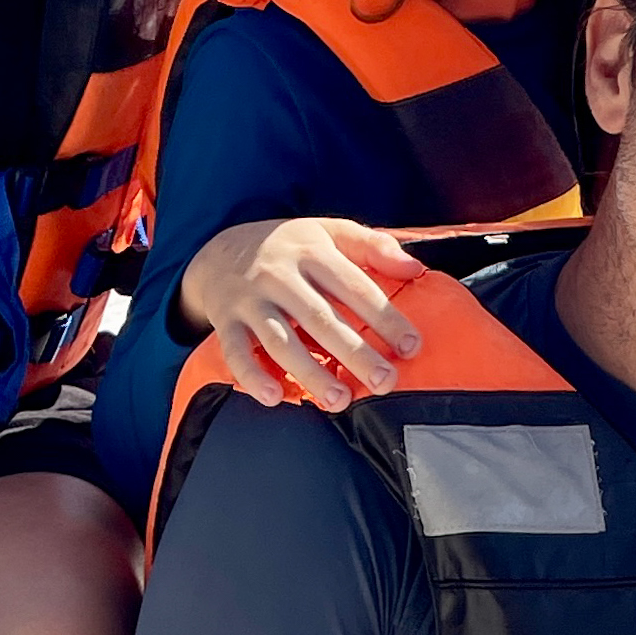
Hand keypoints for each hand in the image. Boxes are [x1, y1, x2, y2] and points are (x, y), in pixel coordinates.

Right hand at [177, 218, 429, 411]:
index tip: (411, 346)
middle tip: (385, 382)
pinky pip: (236, 352)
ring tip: (339, 402)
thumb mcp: (330, 232)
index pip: (354, 287)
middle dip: (354, 353)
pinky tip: (275, 397)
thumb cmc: (290, 247)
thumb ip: (374, 246)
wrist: (220, 249)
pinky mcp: (226, 322)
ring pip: (280, 341)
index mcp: (311, 251)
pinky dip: (253, 376)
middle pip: (320, 318)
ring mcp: (250, 300)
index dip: (384, 317)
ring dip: (310, 372)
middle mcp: (279, 275)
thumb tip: (415, 268)